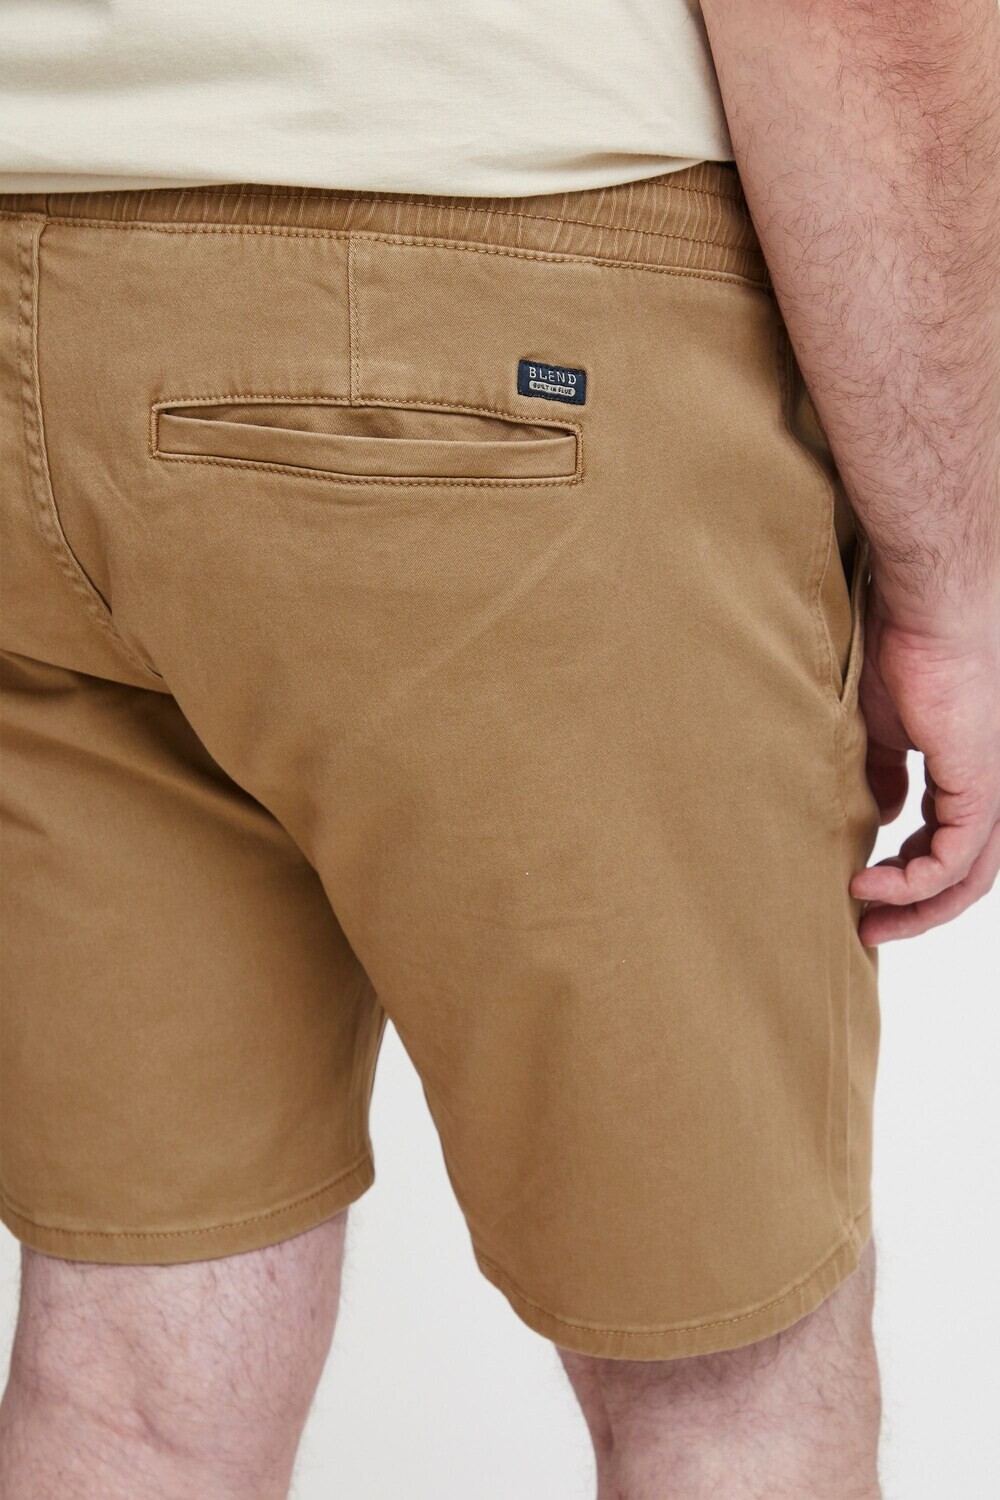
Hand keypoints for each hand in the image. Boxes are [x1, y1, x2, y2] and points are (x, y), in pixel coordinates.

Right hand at [850, 581, 999, 944]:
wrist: (927, 613)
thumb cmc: (903, 652)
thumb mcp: (885, 730)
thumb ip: (885, 775)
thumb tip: (882, 817)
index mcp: (972, 773)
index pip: (952, 845)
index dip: (909, 876)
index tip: (862, 890)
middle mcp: (994, 789)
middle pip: (967, 875)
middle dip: (916, 910)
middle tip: (869, 929)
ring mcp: (996, 790)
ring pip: (967, 878)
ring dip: (914, 908)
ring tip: (865, 917)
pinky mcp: (984, 788)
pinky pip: (952, 860)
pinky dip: (911, 883)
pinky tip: (869, 883)